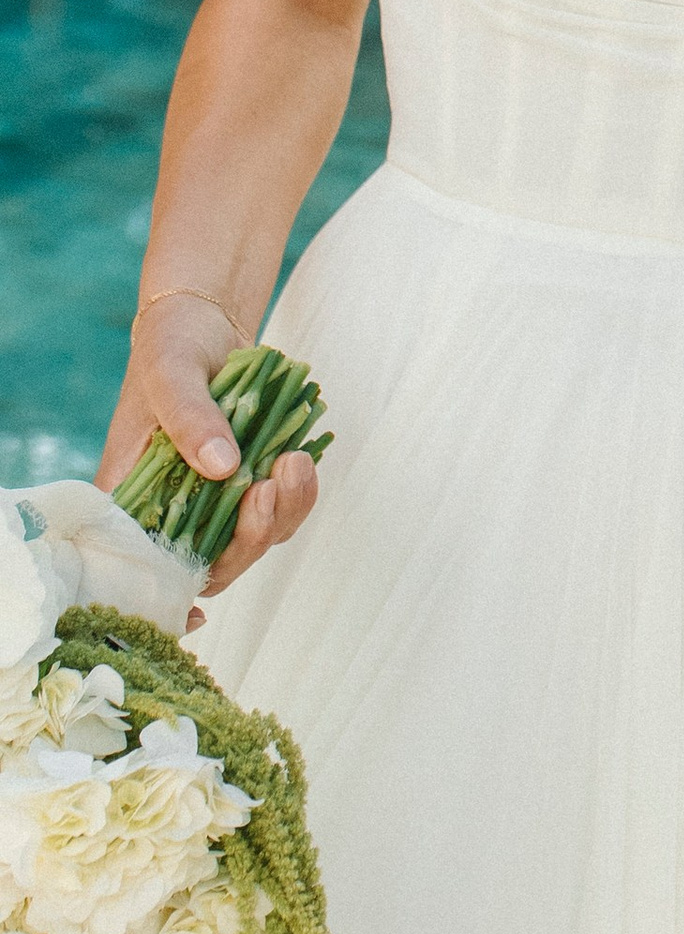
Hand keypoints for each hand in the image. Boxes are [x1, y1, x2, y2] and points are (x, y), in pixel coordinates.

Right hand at [95, 294, 319, 606]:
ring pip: (253, 539)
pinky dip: (298, 492)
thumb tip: (222, 468)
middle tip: (269, 486)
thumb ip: (190, 418)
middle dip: (247, 538)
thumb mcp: (172, 372)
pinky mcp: (250, 482)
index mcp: (130, 497)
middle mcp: (171, 509)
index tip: (198, 611)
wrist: (205, 322)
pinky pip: (281, 508)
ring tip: (295, 461)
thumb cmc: (171, 347)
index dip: (166, 598)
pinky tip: (302, 457)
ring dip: (282, 512)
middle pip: (210, 563)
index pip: (142, 564)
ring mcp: (214, 499)